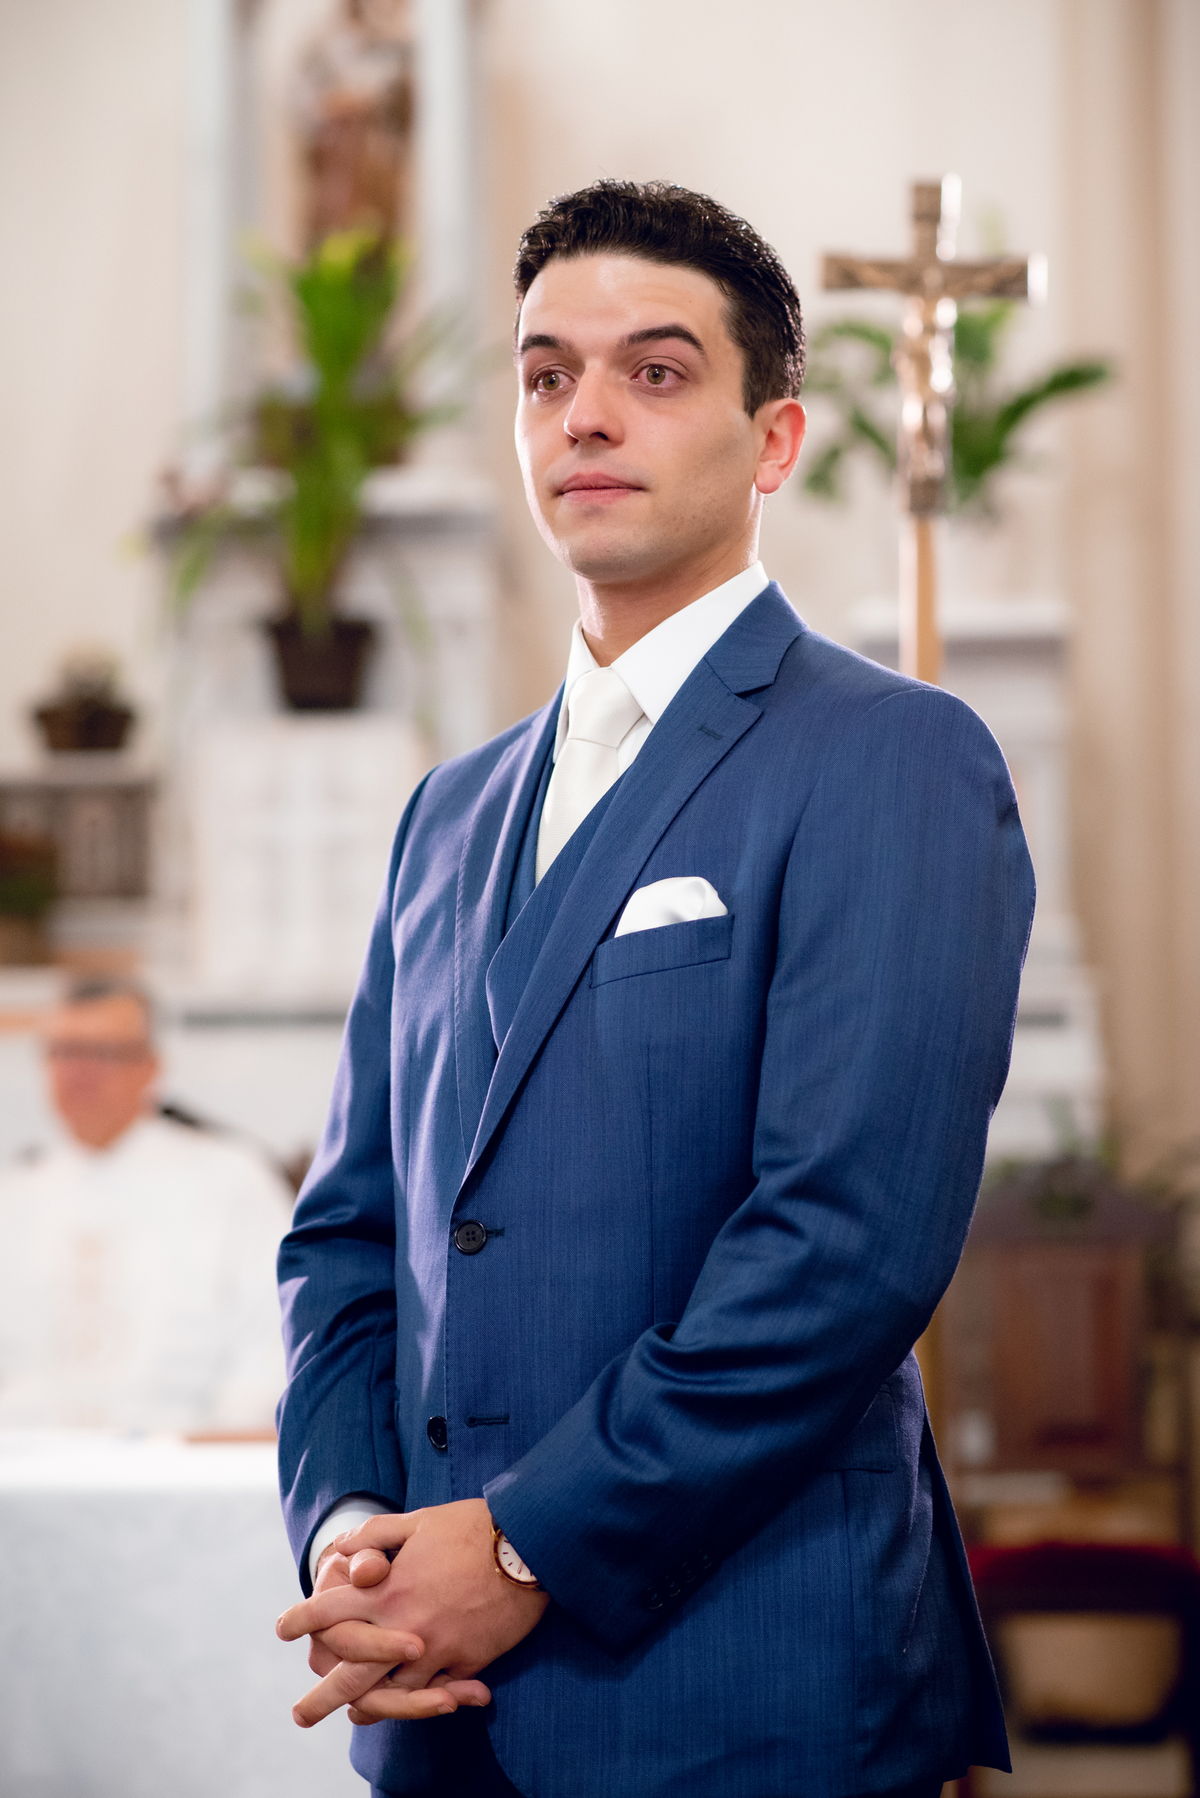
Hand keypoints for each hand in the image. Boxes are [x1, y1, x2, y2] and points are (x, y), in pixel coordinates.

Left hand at [277, 1499, 549, 1726]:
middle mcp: (406, 1627)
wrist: (528, 1545)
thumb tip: (341, 1549)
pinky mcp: (467, 1663)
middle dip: (321, 1696)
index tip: (283, 1627)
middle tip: (300, 1716)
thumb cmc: (472, 1527)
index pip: (332, 1611)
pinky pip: (435, 1694)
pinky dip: (416, 1706)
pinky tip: (403, 1709)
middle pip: (352, 1672)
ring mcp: (437, 1651)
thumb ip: (375, 1536)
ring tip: (350, 1719)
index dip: (303, 1619)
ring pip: (392, 1694)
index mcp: (390, 1591)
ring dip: (367, 1710)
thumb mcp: (419, 1522)